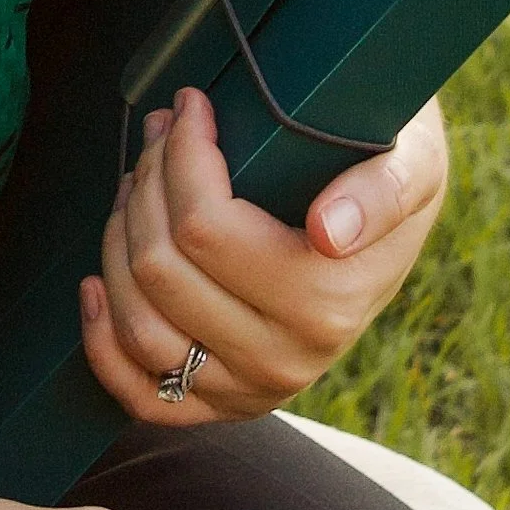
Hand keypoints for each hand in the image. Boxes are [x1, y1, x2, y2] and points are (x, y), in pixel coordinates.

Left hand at [80, 87, 449, 426]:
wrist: (395, 224)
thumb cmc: (392, 168)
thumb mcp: (414, 159)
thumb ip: (384, 190)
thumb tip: (330, 229)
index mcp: (329, 302)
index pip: (205, 228)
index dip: (179, 154)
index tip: (188, 104)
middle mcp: (288, 359)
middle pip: (160, 267)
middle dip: (147, 180)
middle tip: (159, 129)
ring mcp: (252, 388)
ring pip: (139, 323)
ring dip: (119, 241)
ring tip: (136, 184)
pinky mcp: (222, 404)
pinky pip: (142, 395)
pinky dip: (103, 341)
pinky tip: (95, 285)